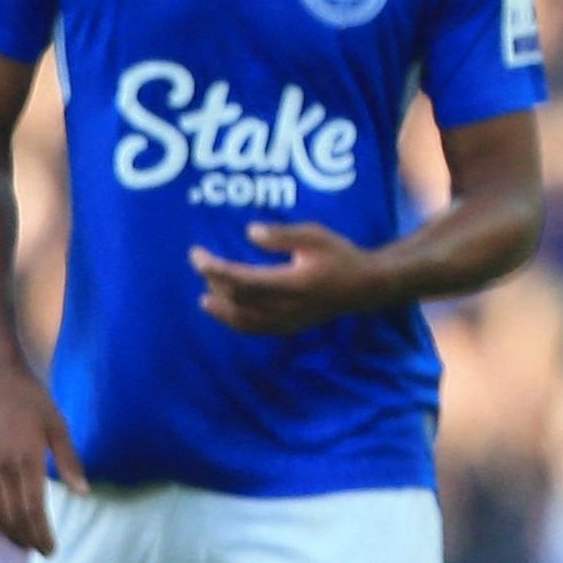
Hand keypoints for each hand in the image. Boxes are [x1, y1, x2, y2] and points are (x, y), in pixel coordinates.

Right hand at [0, 361, 80, 554]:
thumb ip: (69, 461)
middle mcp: (1, 467)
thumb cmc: (31, 398)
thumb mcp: (58, 425)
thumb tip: (84, 493)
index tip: (51, 549)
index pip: (33, 509)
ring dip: (8, 532)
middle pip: (12, 516)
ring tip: (23, 543)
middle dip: (26, 538)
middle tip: (41, 551)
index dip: (41, 533)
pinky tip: (2, 524)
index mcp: (26, 459)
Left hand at [190, 222, 384, 333]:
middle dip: (214, 283)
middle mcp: (287, 307)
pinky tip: (227, 314)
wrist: (365, 287)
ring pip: (245, 321)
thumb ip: (282, 235)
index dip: (215, 269)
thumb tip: (249, 232)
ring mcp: (289, 320)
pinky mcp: (291, 327)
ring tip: (205, 296)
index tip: (197, 254)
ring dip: (222, 309)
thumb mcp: (316, 236)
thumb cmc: (341, 256)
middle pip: (239, 300)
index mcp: (292, 283)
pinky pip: (257, 329)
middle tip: (201, 264)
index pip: (242, 279)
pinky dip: (237, 323)